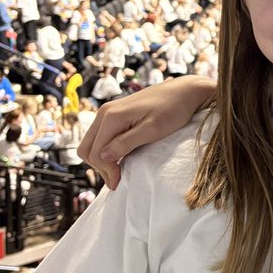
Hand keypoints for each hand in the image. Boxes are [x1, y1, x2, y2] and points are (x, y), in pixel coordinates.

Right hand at [78, 76, 214, 187]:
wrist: (185, 91)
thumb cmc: (173, 110)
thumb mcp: (152, 130)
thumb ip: (126, 143)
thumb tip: (103, 157)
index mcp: (111, 116)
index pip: (95, 153)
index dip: (106, 171)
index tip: (120, 182)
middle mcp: (105, 112)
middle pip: (87, 149)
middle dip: (99, 167)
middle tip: (118, 179)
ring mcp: (109, 112)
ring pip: (91, 143)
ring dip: (101, 160)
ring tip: (119, 171)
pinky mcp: (116, 114)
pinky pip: (101, 136)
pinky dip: (106, 150)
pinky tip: (120, 158)